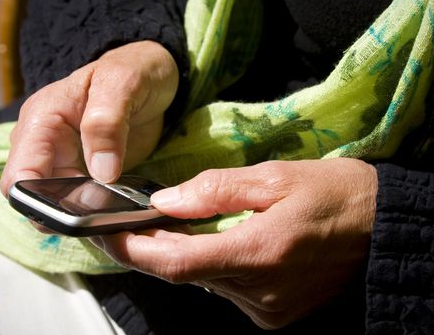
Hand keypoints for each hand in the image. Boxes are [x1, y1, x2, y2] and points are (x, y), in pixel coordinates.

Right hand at [0, 40, 177, 195]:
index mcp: (43, 120)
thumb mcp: (122, 85)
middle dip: (63, 210)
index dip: (35, 199)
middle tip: (102, 212)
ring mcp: (69, 160)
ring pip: (61, 201)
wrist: (152, 75)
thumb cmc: (133, 69)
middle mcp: (48, 144)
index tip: (69, 211)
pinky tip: (119, 207)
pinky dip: (99, 206)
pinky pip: (85, 197)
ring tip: (114, 210)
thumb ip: (106, 123)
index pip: (21, 173)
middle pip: (38, 195)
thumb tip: (101, 172)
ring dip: (83, 211)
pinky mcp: (90, 171)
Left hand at [90, 158, 377, 328]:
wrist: (383, 228)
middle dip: (155, 245)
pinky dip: (211, 262)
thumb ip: (216, 190)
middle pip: (185, 272)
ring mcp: (266, 308)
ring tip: (183, 221)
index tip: (106, 234)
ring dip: (186, 252)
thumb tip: (166, 201)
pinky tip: (217, 239)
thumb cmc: (337, 194)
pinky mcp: (272, 312)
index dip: (133, 249)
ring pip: (203, 280)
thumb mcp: (277, 176)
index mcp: (259, 252)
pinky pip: (225, 286)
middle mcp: (259, 291)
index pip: (175, 261)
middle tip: (139, 219)